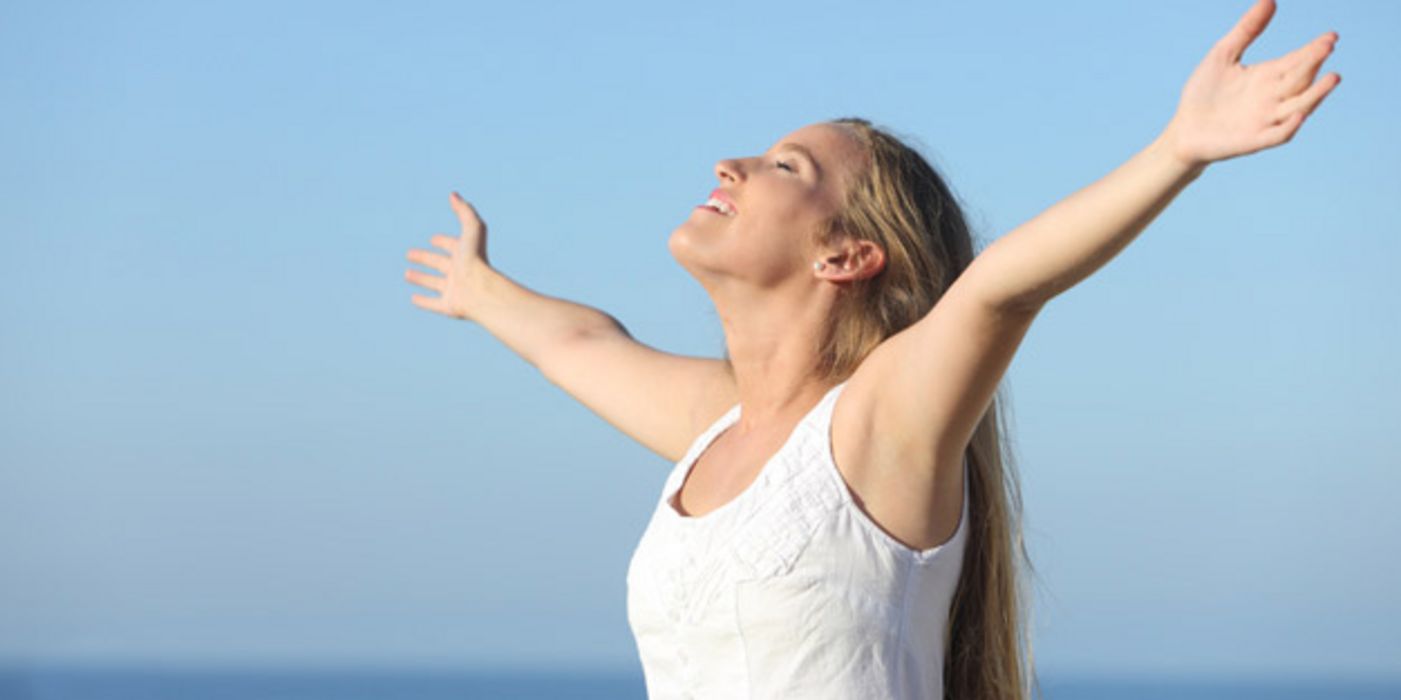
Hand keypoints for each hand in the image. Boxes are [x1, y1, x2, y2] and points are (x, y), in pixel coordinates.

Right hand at [405, 192, 492, 319]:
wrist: (481, 289)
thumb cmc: (477, 258)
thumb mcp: (472, 228)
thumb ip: (464, 210)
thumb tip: (453, 194)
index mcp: (465, 255)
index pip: (452, 246)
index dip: (442, 241)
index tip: (433, 239)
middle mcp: (460, 272)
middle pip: (439, 264)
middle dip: (425, 258)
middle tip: (409, 254)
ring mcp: (454, 290)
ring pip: (434, 283)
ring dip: (421, 279)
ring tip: (407, 274)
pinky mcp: (449, 306)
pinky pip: (434, 304)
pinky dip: (423, 301)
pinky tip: (413, 298)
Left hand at [1165, 0, 1340, 167]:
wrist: (1183, 130)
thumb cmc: (1203, 92)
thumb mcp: (1223, 55)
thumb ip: (1246, 30)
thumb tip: (1270, 0)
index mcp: (1268, 76)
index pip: (1297, 60)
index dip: (1314, 49)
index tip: (1331, 36)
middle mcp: (1273, 97)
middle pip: (1301, 79)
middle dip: (1315, 62)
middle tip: (1327, 46)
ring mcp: (1266, 120)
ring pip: (1299, 106)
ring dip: (1316, 94)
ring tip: (1333, 77)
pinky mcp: (1255, 140)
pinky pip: (1278, 134)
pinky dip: (1290, 125)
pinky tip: (1299, 114)